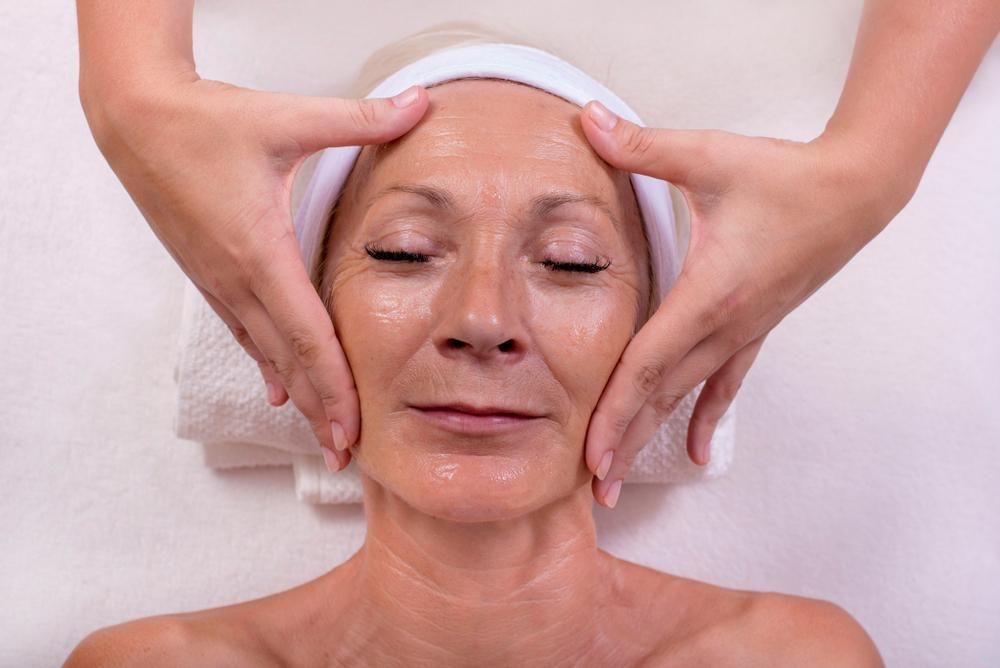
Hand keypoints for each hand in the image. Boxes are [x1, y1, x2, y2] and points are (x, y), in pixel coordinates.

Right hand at [82, 74, 428, 469]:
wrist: (135, 120)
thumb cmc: (207, 120)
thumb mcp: (288, 118)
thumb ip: (360, 118)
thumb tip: (420, 104)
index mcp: (261, 253)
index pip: (307, 336)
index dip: (334, 386)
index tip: (354, 429)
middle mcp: (238, 280)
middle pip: (288, 360)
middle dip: (320, 411)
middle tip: (348, 457)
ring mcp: (220, 283)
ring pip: (266, 353)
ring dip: (298, 396)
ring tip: (323, 436)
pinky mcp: (211, 275)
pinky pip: (246, 333)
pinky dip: (269, 364)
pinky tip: (278, 390)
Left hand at [579, 100, 907, 507]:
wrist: (852, 191)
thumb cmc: (781, 176)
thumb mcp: (706, 156)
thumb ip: (640, 145)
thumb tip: (585, 117)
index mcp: (707, 294)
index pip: (648, 365)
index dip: (615, 411)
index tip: (590, 454)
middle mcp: (723, 326)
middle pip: (661, 396)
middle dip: (623, 443)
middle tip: (592, 492)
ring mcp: (741, 334)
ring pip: (685, 397)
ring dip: (650, 438)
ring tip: (618, 483)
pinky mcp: (753, 329)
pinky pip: (723, 384)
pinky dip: (702, 418)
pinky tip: (693, 453)